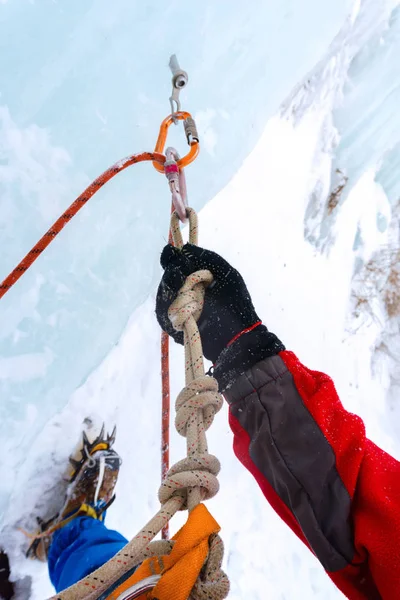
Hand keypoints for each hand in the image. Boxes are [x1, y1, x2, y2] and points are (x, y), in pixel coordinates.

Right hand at [156, 244, 260, 363]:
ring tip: (198, 304)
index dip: (173, 261)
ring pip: (163, 295)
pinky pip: (164, 314)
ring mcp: (176, 309)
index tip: (179, 262)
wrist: (238, 335)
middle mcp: (183, 292)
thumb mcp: (226, 273)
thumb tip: (183, 248)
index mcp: (195, 278)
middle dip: (177, 280)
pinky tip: (192, 315)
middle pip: (167, 278)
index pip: (174, 263)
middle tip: (192, 285)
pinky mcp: (172, 325)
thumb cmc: (236, 304)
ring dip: (181, 298)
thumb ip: (207, 257)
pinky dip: (179, 313)